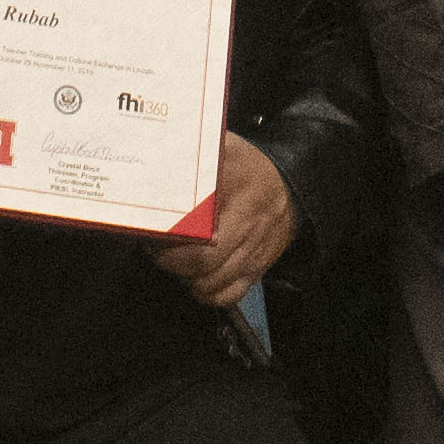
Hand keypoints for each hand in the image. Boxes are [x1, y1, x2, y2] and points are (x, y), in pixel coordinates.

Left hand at [162, 135, 296, 304]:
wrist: (289, 186)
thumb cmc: (247, 168)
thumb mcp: (224, 148)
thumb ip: (191, 152)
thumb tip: (154, 158)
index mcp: (236, 185)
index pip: (198, 217)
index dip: (170, 232)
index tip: (154, 230)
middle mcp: (247, 220)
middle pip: (202, 258)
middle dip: (171, 261)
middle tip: (156, 250)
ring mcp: (254, 249)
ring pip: (212, 282)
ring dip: (186, 277)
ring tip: (174, 261)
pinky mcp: (258, 268)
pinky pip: (228, 295)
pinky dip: (207, 293)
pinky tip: (197, 278)